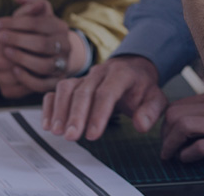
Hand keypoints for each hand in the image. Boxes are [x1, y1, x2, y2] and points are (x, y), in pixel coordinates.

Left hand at [0, 0, 83, 92]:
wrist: (49, 54)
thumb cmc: (36, 31)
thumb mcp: (34, 14)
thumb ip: (29, 1)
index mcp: (60, 27)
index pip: (38, 23)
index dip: (15, 23)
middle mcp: (65, 46)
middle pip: (42, 44)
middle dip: (17, 40)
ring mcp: (62, 65)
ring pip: (44, 65)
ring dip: (22, 58)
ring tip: (6, 52)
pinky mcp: (55, 82)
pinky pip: (42, 84)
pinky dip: (27, 78)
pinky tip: (15, 69)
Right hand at [42, 55, 166, 141]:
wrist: (133, 67)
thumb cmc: (142, 86)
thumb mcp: (156, 97)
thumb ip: (151, 111)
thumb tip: (141, 125)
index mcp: (121, 74)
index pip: (107, 92)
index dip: (99, 114)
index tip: (93, 135)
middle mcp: (100, 73)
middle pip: (84, 91)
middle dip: (76, 115)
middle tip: (71, 136)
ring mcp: (85, 76)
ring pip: (67, 88)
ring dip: (60, 110)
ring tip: (57, 131)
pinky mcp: (75, 82)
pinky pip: (57, 90)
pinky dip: (50, 105)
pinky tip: (48, 123)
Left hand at [160, 92, 203, 161]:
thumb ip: (202, 116)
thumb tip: (172, 130)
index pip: (177, 106)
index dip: (166, 125)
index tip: (166, 138)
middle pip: (174, 114)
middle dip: (165, 135)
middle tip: (167, 150)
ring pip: (183, 126)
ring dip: (172, 145)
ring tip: (174, 156)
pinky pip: (200, 146)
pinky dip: (188, 155)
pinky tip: (188, 159)